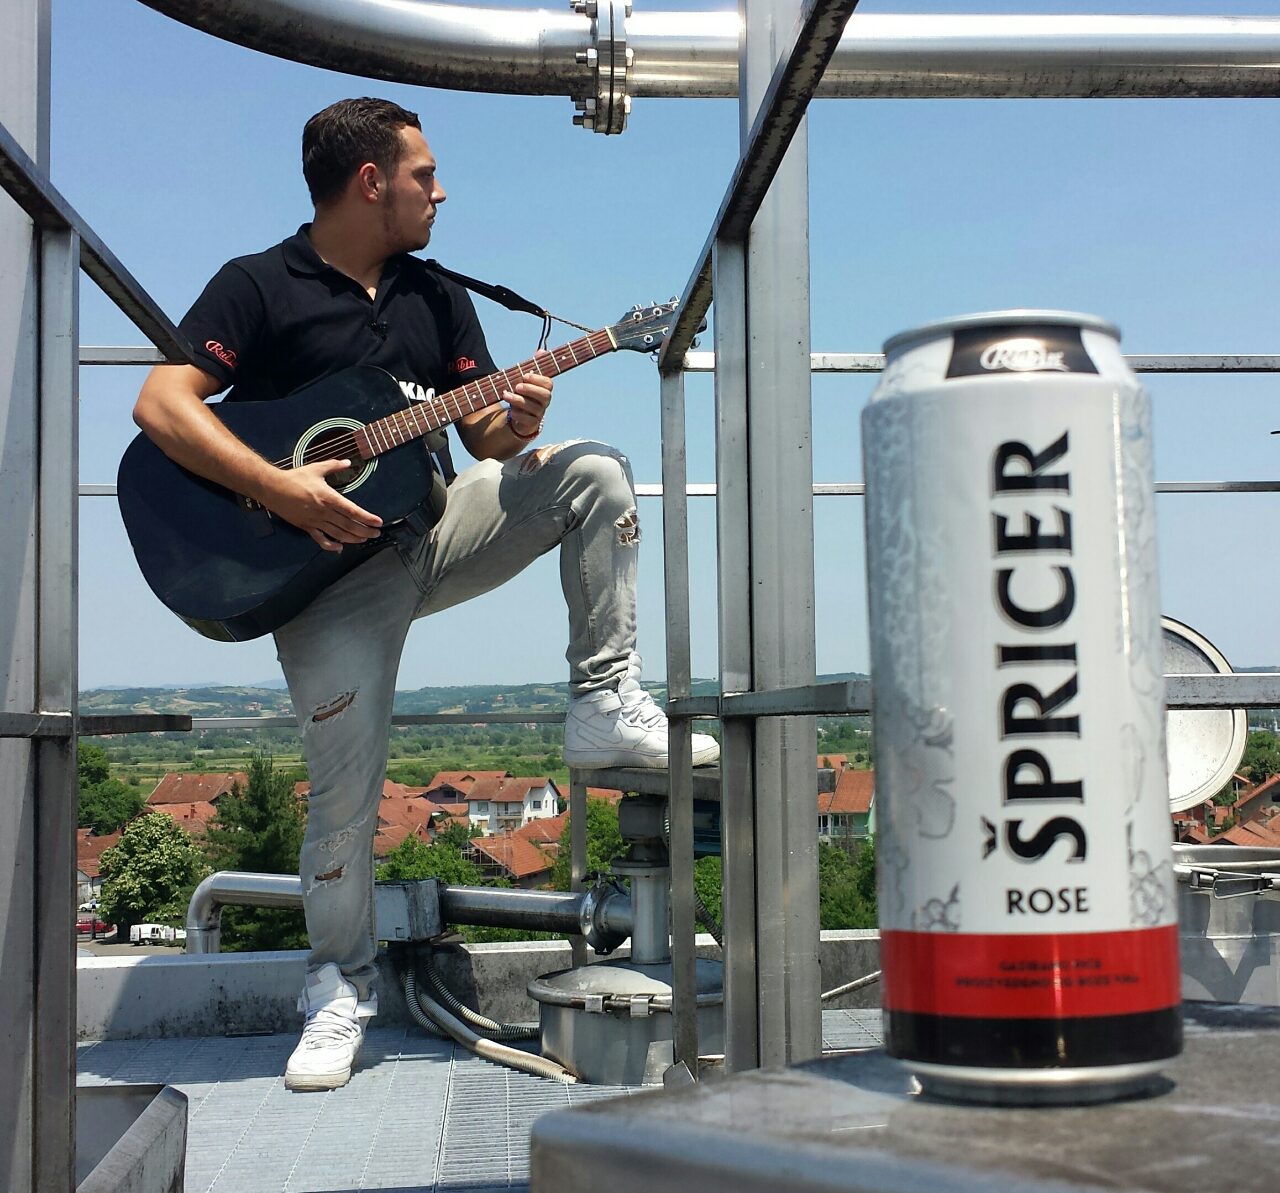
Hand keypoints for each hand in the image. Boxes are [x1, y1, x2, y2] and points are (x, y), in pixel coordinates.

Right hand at [258, 459, 382, 552]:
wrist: (272, 488)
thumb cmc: (295, 477)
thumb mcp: (316, 468)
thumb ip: (334, 466)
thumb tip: (348, 462)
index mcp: (328, 497)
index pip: (352, 510)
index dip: (366, 517)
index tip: (378, 522)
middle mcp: (323, 511)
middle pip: (348, 525)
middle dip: (365, 531)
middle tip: (376, 533)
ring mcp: (314, 521)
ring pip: (338, 534)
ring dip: (353, 539)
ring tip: (364, 539)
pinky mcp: (306, 527)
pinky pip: (320, 539)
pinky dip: (331, 546)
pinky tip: (340, 547)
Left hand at [505, 372, 552, 436]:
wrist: (519, 417)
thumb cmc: (520, 397)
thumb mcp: (520, 387)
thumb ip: (520, 380)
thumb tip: (514, 375)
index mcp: (544, 390)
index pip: (548, 383)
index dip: (537, 379)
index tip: (524, 376)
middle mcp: (544, 402)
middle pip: (545, 395)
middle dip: (530, 389)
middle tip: (517, 387)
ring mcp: (540, 413)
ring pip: (534, 407)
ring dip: (519, 400)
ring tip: (506, 395)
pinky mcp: (533, 423)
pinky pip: (528, 419)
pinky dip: (518, 414)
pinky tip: (511, 411)